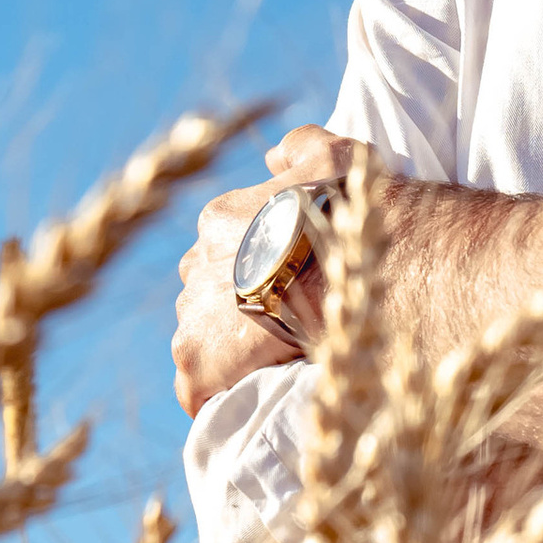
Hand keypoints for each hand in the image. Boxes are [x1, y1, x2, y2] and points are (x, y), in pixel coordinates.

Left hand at [172, 125, 377, 414]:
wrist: (351, 273)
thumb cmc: (350, 216)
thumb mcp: (335, 155)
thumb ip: (300, 146)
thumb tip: (272, 157)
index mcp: (221, 220)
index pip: (227, 248)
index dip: (257, 270)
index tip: (286, 285)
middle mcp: (195, 264)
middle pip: (209, 291)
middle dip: (237, 307)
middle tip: (282, 324)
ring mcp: (191, 316)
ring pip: (199, 336)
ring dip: (227, 349)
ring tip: (271, 363)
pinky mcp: (197, 363)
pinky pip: (194, 386)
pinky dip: (217, 392)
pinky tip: (247, 396)